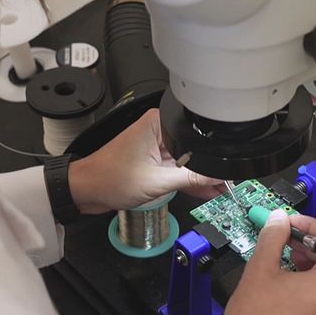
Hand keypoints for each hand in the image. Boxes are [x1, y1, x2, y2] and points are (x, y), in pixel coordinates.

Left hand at [68, 109, 223, 213]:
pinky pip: (177, 170)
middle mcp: (158, 130)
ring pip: (187, 161)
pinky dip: (189, 180)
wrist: (86, 190)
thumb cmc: (108, 178)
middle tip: (229, 183)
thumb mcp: (157, 181)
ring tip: (223, 188)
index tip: (227, 170)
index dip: (213, 155)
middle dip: (210, 167)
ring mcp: (156, 147)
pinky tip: (206, 189)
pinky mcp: (154, 161)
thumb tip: (217, 176)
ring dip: (201, 176)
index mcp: (158, 123)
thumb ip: (191, 178)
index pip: (195, 136)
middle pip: (194, 149)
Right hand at [223, 211, 315, 314]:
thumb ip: (274, 237)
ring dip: (308, 266)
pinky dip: (310, 288)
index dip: (309, 224)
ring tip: (282, 262)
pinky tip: (287, 286)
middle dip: (307, 246)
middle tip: (284, 239)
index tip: (291, 223)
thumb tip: (279, 221)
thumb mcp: (261, 268)